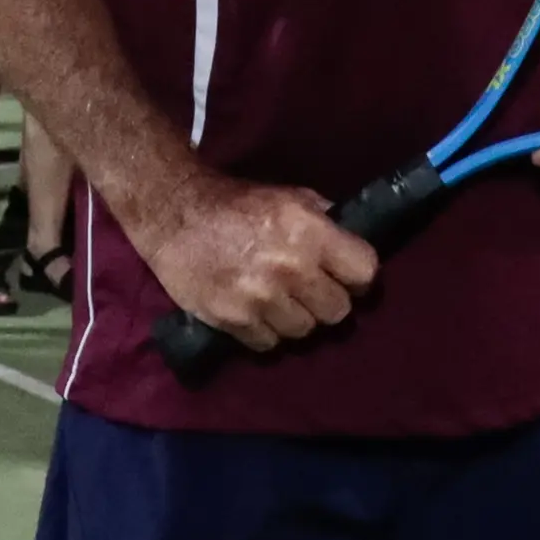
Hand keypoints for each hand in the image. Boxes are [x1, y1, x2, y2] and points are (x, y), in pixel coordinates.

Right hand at [122, 167, 380, 351]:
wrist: (174, 214)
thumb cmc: (236, 202)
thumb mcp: (290, 196)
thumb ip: (324, 220)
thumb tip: (351, 244)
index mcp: (310, 231)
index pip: (364, 272)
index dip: (359, 277)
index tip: (348, 277)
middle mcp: (291, 268)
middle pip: (338, 311)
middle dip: (327, 301)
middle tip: (311, 291)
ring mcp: (261, 298)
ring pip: (304, 331)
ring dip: (295, 318)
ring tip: (279, 300)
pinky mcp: (234, 321)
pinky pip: (269, 343)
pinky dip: (264, 331)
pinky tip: (254, 310)